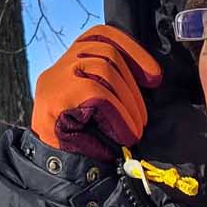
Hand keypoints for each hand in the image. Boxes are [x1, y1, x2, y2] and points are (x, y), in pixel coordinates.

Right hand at [31, 24, 162, 160]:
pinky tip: (126, 135)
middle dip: (133, 82)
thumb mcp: (97, 106)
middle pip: (106, 51)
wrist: (53, 171)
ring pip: (104, 68)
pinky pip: (99, 94)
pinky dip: (119, 115)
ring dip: (129, 102)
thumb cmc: (81, 141)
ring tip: (136, 128)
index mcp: (69, 64)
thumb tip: (148, 77)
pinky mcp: (58, 95)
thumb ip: (112, 84)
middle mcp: (60, 66)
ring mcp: (57, 78)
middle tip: (143, 117)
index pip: (99, 35)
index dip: (131, 49)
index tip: (153, 75)